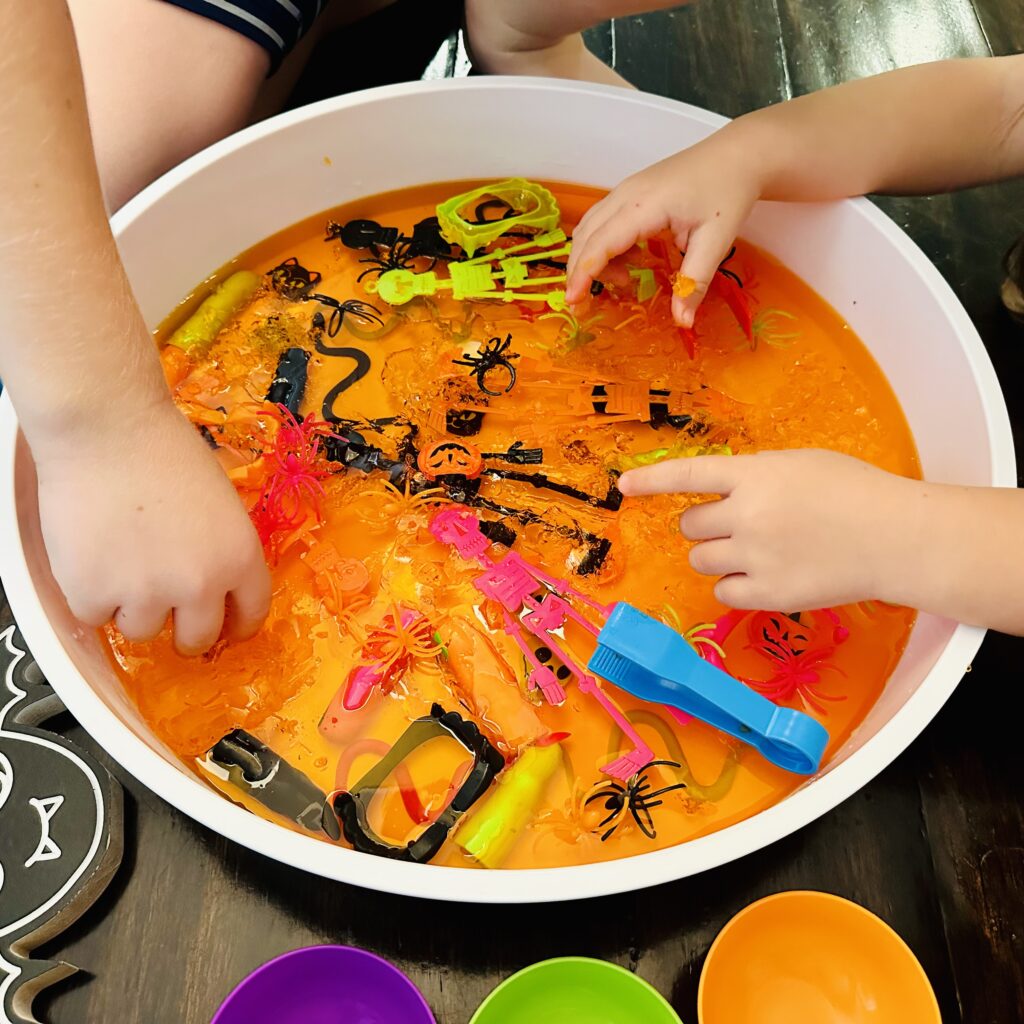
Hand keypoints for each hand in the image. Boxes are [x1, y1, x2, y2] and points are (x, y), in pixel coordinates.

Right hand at [33, 396, 270, 654]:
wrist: (106, 428)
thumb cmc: (163, 450)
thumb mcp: (221, 503)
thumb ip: (220, 549)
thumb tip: (211, 582)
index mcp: (240, 558)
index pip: (251, 615)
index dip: (236, 625)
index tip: (226, 627)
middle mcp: (200, 585)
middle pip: (196, 640)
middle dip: (182, 630)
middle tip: (164, 606)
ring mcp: (145, 595)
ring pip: (140, 630)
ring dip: (130, 606)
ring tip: (119, 557)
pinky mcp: (94, 595)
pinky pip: (94, 616)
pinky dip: (89, 594)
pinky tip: (90, 553)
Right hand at [565, 135, 760, 325]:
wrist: (736, 156)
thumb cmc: (727, 192)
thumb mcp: (716, 241)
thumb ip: (694, 282)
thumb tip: (682, 321)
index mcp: (644, 205)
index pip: (601, 243)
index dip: (583, 274)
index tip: (573, 302)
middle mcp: (626, 194)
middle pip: (585, 236)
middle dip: (578, 271)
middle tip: (584, 304)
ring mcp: (625, 190)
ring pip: (589, 228)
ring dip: (591, 259)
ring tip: (620, 282)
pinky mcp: (630, 193)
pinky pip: (602, 221)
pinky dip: (602, 246)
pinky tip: (627, 262)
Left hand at [618, 449, 909, 610]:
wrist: (896, 537)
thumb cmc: (855, 491)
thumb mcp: (800, 465)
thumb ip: (755, 477)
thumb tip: (722, 494)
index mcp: (754, 474)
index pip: (688, 474)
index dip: (651, 480)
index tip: (624, 485)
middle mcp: (747, 514)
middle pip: (690, 525)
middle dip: (706, 526)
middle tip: (739, 526)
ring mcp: (755, 556)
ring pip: (701, 559)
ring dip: (716, 554)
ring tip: (757, 550)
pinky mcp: (768, 594)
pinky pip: (722, 591)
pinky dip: (734, 585)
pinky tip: (763, 575)